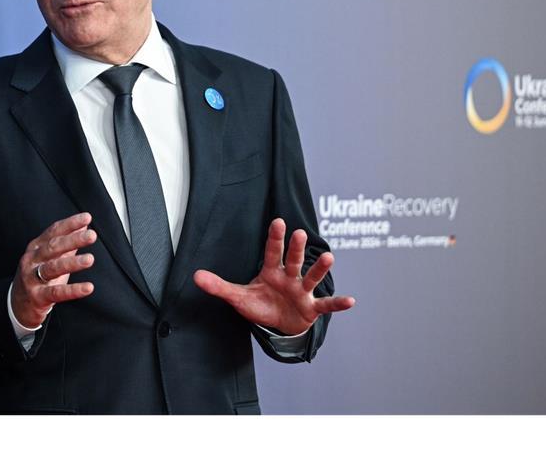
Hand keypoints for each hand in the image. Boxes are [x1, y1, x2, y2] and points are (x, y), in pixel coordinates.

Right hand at [10, 212, 96, 328]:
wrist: (17, 305)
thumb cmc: (38, 278)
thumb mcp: (50, 258)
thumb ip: (66, 243)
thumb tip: (84, 225)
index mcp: (36, 248)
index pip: (53, 232)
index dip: (70, 224)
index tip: (86, 217)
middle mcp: (32, 260)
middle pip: (53, 247)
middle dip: (73, 240)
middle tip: (91, 235)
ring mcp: (31, 278)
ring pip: (53, 268)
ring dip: (72, 263)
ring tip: (90, 259)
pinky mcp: (37, 297)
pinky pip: (56, 293)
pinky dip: (73, 290)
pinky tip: (88, 287)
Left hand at [192, 218, 354, 335]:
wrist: (279, 325)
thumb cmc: (260, 305)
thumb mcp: (238, 297)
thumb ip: (218, 286)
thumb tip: (195, 276)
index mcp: (271, 271)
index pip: (272, 252)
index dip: (275, 238)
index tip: (278, 221)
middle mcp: (289, 277)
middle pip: (292, 260)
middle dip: (294, 248)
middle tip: (298, 232)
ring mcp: (302, 292)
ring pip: (311, 277)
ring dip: (319, 268)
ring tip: (329, 258)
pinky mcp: (311, 308)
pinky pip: (326, 305)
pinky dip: (337, 304)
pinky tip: (350, 301)